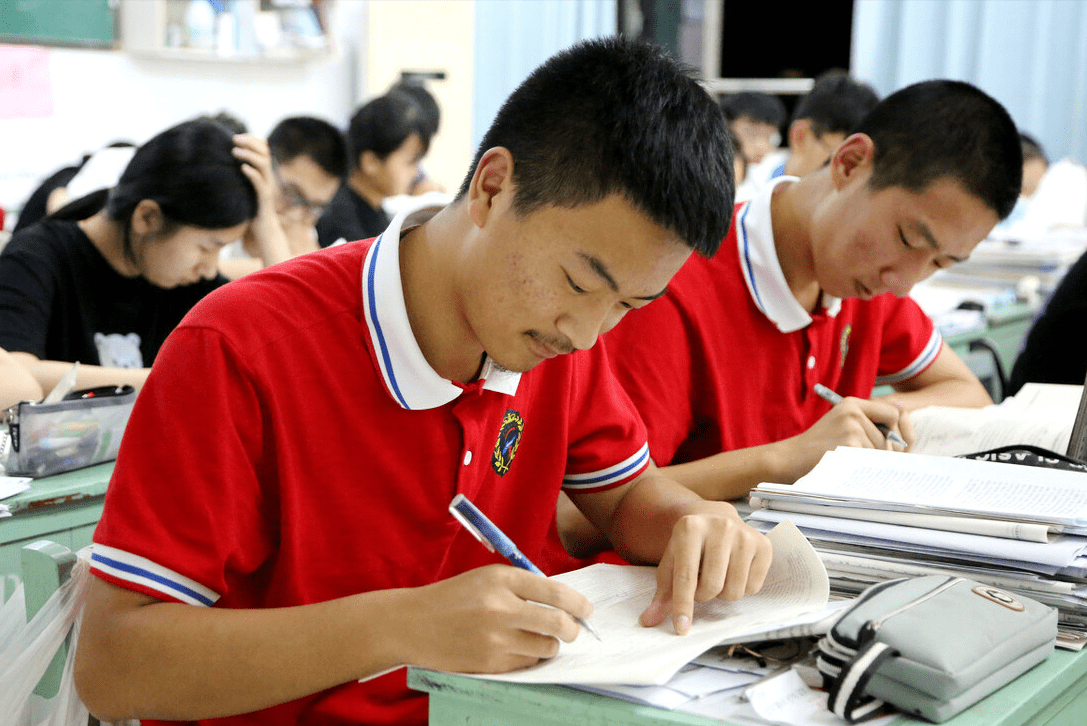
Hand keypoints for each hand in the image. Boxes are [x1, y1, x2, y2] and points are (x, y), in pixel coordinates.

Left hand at [232, 134, 291, 265]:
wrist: (263, 231)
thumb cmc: (251, 210)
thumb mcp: (244, 189)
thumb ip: (239, 176)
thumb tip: (221, 164)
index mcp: (264, 172)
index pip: (263, 149)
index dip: (253, 140)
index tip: (237, 136)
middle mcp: (268, 177)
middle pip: (265, 152)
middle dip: (250, 142)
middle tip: (234, 138)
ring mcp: (268, 187)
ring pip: (263, 165)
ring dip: (249, 155)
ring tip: (235, 151)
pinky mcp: (265, 199)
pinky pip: (261, 184)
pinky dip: (252, 174)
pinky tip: (242, 168)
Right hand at [392, 565, 591, 673]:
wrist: (413, 623)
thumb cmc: (454, 598)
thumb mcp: (487, 579)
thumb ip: (523, 586)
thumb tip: (563, 602)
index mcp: (500, 580)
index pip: (554, 592)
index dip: (577, 603)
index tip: (586, 610)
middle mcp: (499, 608)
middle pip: (558, 623)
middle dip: (572, 629)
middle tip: (572, 630)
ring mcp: (494, 639)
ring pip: (546, 648)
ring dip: (550, 645)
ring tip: (540, 639)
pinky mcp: (489, 663)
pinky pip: (527, 664)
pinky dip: (529, 658)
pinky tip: (517, 649)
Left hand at [639, 504, 771, 634]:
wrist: (715, 518)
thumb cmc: (690, 544)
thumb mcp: (672, 562)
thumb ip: (662, 593)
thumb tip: (649, 620)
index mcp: (690, 527)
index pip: (686, 576)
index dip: (682, 606)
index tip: (681, 628)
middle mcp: (720, 526)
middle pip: (712, 586)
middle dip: (703, 595)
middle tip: (700, 583)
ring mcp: (744, 535)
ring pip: (734, 591)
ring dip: (722, 593)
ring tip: (717, 574)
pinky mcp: (763, 545)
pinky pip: (753, 588)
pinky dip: (742, 587)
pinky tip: (734, 570)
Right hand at [779, 397, 911, 479]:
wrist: (790, 458)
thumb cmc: (818, 449)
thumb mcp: (842, 428)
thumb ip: (869, 427)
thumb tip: (905, 437)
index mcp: (853, 404)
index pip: (895, 413)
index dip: (903, 432)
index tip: (903, 448)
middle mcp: (854, 410)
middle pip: (892, 436)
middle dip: (886, 453)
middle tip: (869, 462)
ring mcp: (851, 426)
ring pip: (882, 450)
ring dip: (871, 462)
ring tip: (848, 463)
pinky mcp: (849, 442)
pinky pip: (872, 459)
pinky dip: (864, 467)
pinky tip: (847, 467)